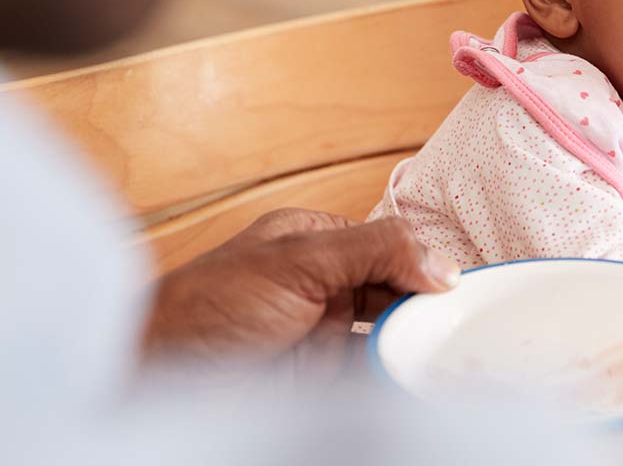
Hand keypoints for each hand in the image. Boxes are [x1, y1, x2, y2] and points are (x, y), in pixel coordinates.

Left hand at [143, 210, 458, 375]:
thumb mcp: (297, 260)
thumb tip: (441, 262)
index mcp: (314, 241)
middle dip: (428, 307)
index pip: (390, 246)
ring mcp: (322, 336)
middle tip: (465, 324)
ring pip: (389, 337)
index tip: (464, 287)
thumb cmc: (204, 309)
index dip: (427, 264)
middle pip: (396, 292)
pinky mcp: (320, 381)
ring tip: (453, 353)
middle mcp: (322, 285)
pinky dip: (398, 377)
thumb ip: (373, 250)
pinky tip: (421, 378)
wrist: (157, 381)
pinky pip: (372, 377)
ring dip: (416, 343)